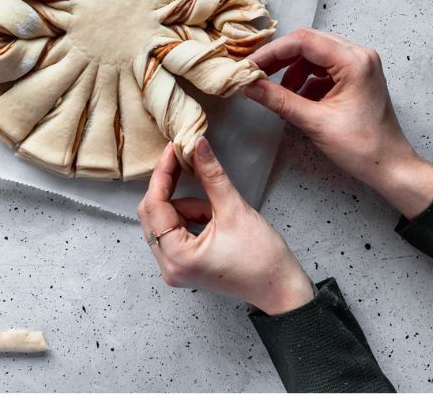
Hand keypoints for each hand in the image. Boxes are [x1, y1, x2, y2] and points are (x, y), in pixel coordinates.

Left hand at [137, 138, 313, 314]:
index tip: (173, 150)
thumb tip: (198, 146)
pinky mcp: (184, 265)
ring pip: (165, 221)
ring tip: (218, 212)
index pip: (155, 206)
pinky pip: (175, 231)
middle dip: (172, 188)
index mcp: (177, 256)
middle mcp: (169, 266)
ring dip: (187, 206)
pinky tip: (213, 219)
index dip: (163, 174)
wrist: (279, 287)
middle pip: (154, 215)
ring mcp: (175, 268)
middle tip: (188, 162)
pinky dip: (190, 217)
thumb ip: (212, 176)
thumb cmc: (262, 258)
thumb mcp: (235, 210)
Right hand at [245, 28, 432, 219]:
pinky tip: (298, 101)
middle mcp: (359, 55)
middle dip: (280, 59)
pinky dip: (307, 81)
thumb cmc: (363, 147)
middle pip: (309, 43)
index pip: (304, 41)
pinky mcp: (357, 77)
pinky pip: (325, 69)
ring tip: (279, 95)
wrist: (390, 165)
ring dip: (293, 71)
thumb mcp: (315, 122)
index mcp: (354, 61)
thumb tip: (250, 85)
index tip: (249, 65)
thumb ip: (280, 100)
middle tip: (255, 75)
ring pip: (315, 55)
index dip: (272, 52)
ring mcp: (360, 65)